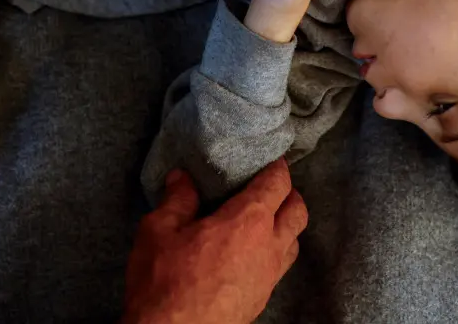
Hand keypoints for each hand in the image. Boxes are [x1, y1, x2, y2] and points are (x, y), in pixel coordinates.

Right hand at [123, 160, 308, 323]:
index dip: (277, 166)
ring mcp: (270, 276)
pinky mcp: (263, 298)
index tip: (270, 159)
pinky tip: (252, 253)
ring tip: (262, 220)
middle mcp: (269, 246)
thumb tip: (182, 178)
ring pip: (295, 240)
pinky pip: (280, 266)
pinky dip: (275, 251)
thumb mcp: (159, 231)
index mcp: (248, 221)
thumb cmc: (166, 283)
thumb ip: (176, 200)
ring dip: (285, 224)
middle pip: (298, 210)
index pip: (278, 183)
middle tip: (268, 187)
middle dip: (289, 193)